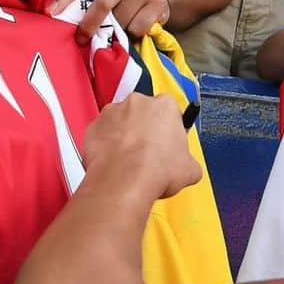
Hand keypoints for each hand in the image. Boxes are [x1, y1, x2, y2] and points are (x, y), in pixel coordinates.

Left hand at [50, 0, 169, 41]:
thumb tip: (58, 15)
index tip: (51, 13)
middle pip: (102, 5)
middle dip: (89, 25)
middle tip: (81, 39)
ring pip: (121, 21)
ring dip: (114, 30)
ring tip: (117, 26)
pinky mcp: (158, 5)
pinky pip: (137, 29)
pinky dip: (132, 34)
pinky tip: (134, 26)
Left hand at [83, 94, 201, 199]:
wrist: (124, 181)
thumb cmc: (155, 169)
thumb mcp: (190, 169)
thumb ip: (188, 160)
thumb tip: (187, 168)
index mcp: (165, 105)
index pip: (170, 111)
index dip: (169, 129)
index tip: (168, 143)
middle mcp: (137, 102)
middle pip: (143, 112)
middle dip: (145, 129)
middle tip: (149, 152)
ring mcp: (112, 112)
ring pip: (120, 121)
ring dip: (124, 135)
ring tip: (130, 160)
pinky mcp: (93, 127)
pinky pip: (101, 134)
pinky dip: (105, 145)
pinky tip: (114, 162)